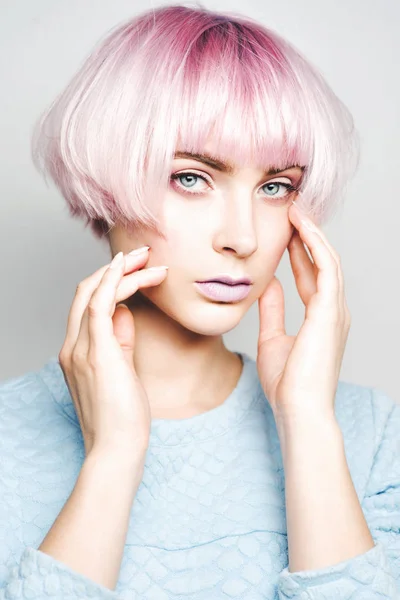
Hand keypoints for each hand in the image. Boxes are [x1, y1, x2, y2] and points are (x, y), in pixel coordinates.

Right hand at [58, 247, 167, 457]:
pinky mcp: (97, 353)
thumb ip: (120, 341)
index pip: (88, 305)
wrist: (117, 450)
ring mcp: (81, 349)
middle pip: (86, 291)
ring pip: (93, 292)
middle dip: (115, 268)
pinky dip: (113, 280)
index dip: (110, 282)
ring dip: (121, 270)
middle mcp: (73, 347)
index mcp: (78, 352)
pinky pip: (100, 305)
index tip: (138, 271)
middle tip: (143, 254)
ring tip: (148, 258)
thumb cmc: (123, 418)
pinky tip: (129, 266)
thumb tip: (125, 312)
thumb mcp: (122, 371)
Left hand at [256, 201, 350, 421]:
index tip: (284, 232)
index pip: (310, 276)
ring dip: (312, 234)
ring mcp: (335, 310)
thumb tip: (266, 286)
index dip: (298, 252)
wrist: (298, 409)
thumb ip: (272, 311)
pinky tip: (302, 228)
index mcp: (320, 319)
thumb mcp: (273, 339)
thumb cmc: (287, 384)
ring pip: (327, 260)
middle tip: (290, 212)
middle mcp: (332, 311)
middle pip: (321, 263)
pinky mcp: (331, 311)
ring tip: (295, 211)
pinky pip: (327, 268)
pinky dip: (315, 245)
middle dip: (306, 237)